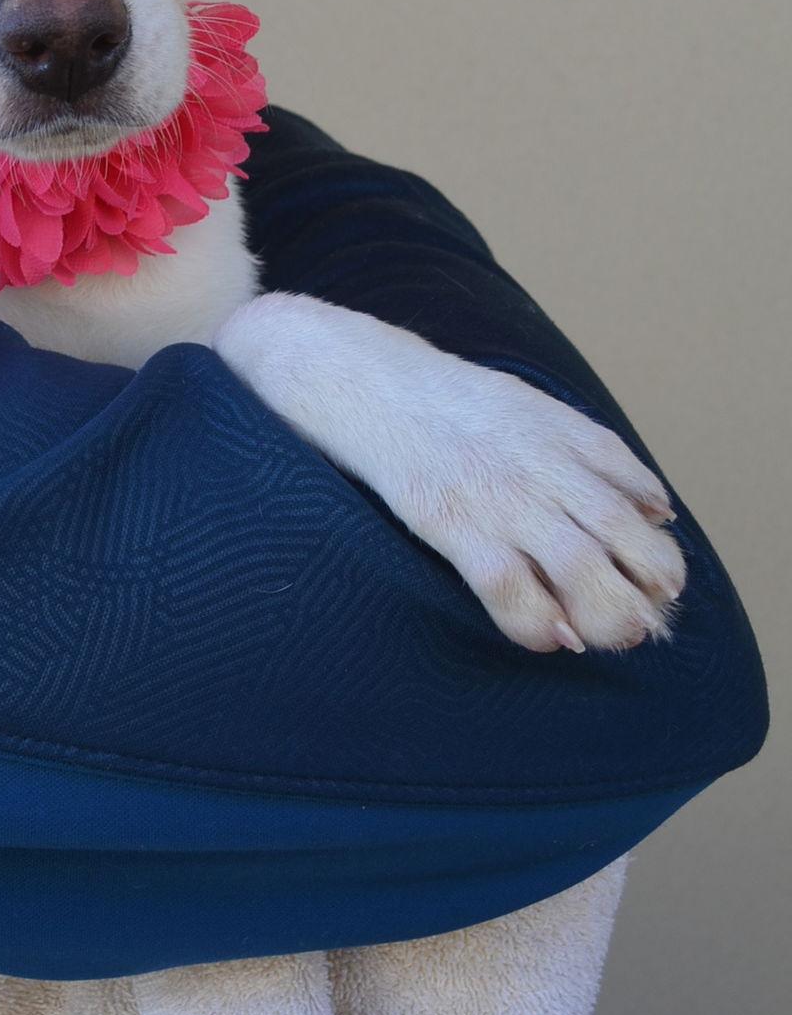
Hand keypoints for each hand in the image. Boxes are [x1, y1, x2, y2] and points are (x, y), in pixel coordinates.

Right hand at [214, 291, 683, 653]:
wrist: (352, 375)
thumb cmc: (434, 400)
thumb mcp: (523, 405)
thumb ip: (584, 451)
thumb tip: (650, 506)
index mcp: (559, 430)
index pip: (636, 490)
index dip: (659, 546)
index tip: (662, 581)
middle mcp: (539, 462)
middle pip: (624, 534)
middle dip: (647, 589)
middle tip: (642, 621)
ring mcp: (497, 492)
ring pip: (581, 568)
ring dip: (606, 616)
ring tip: (606, 638)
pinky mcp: (449, 519)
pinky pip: (510, 586)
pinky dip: (538, 622)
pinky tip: (546, 638)